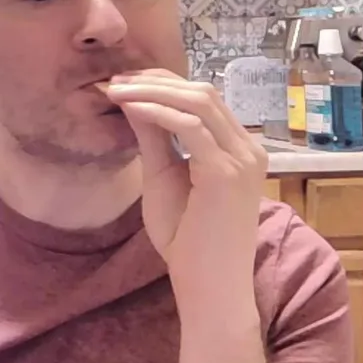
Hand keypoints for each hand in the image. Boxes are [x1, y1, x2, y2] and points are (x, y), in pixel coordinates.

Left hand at [104, 70, 268, 291]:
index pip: (203, 96)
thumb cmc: (185, 236)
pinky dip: (158, 112)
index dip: (162, 82)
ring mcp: (242, 159)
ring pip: (198, 101)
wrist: (206, 282)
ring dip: (152, 91)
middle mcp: (248, 148)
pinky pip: (190, 127)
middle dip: (154, 80)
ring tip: (115, 90)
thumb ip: (154, 137)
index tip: (122, 82)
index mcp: (237, 147)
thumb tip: (134, 99)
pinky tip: (131, 108)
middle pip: (202, 91)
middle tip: (114, 81)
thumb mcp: (162, 174)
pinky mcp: (227, 173)